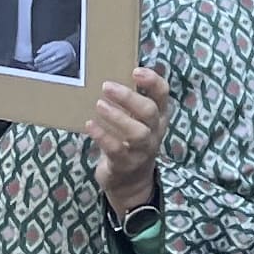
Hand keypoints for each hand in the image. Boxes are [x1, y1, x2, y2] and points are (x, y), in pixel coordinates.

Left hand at [32, 39, 79, 77]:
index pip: (47, 54)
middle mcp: (60, 55)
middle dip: (41, 64)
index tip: (35, 60)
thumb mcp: (53, 43)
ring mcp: (62, 61)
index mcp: (56, 48)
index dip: (40, 58)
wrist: (71, 49)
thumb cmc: (60, 46)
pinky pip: (56, 70)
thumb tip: (38, 52)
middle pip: (49, 61)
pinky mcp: (64, 65)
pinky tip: (45, 72)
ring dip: (44, 69)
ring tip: (39, 69)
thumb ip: (44, 47)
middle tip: (36, 65)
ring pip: (52, 66)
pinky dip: (49, 71)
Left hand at [88, 66, 172, 218]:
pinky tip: (90, 125)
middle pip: (149, 111)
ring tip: (99, 105)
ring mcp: (142, 150)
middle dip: (129, 97)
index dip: (153, 81)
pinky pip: (116, 149)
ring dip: (117, 117)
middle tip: (106, 86)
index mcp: (158, 117)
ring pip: (137, 132)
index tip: (135, 71)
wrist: (130, 182)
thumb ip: (129, 103)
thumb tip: (108, 74)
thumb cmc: (128, 142)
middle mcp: (154, 132)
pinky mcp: (126, 164)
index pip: (162, 95)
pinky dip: (103, 136)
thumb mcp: (135, 121)